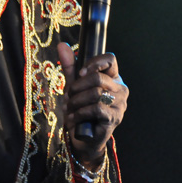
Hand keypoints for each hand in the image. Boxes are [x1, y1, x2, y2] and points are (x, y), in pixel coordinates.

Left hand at [57, 43, 128, 168]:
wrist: (83, 138)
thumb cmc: (80, 109)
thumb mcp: (74, 86)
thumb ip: (70, 66)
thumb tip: (61, 45)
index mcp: (112, 78)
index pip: (111, 59)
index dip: (94, 62)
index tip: (80, 72)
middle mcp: (120, 89)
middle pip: (98, 77)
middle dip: (77, 86)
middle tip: (68, 96)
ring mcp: (119, 104)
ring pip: (95, 93)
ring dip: (76, 101)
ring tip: (69, 108)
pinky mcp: (114, 118)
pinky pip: (95, 109)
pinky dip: (79, 113)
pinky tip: (73, 118)